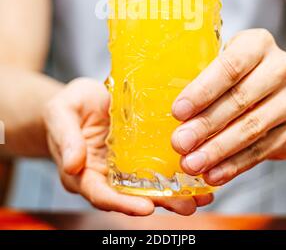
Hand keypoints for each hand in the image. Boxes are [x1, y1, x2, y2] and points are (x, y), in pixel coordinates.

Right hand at [44, 78, 212, 215]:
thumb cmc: (67, 106)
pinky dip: (176, 170)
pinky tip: (198, 169)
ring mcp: (124, 165)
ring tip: (203, 196)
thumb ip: (66, 137)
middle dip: (161, 203)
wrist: (81, 99)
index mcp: (83, 172)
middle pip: (132, 196)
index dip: (123, 203)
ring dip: (175, 192)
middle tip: (189, 205)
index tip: (147, 207)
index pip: (101, 194)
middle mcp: (106, 175)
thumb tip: (74, 164)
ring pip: (150, 185)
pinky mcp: (139, 152)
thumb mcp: (60, 114)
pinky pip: (157, 164)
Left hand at [171, 29, 285, 186]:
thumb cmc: (245, 68)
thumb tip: (169, 104)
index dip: (203, 91)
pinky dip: (236, 164)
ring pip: (253, 129)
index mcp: (257, 45)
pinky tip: (215, 172)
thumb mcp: (229, 57)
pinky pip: (265, 150)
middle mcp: (281, 69)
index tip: (179, 111)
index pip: (230, 67)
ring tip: (193, 162)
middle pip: (240, 100)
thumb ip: (207, 74)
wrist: (283, 80)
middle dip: (206, 125)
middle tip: (180, 142)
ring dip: (218, 150)